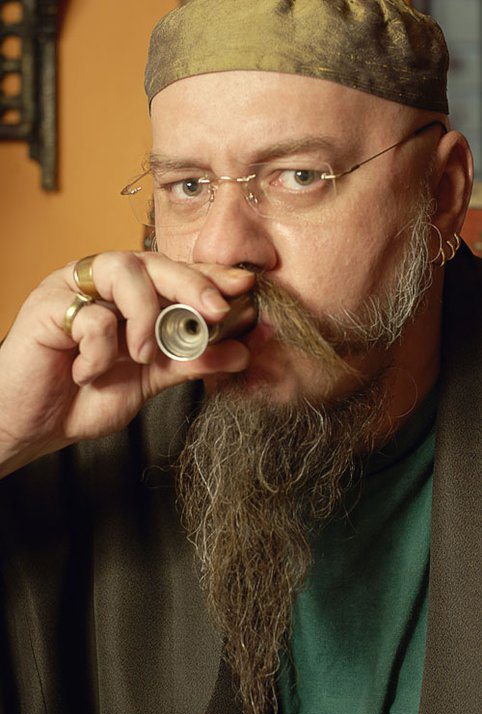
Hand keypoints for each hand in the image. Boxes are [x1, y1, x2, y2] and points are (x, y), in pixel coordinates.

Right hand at [0, 251, 253, 476]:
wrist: (30, 426)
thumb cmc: (82, 398)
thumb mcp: (149, 381)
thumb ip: (191, 362)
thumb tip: (241, 352)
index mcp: (132, 297)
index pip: (176, 274)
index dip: (210, 276)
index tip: (244, 288)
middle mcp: (106, 285)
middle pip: (155, 261)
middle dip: (192, 282)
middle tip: (217, 310)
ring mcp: (77, 289)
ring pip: (125, 269)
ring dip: (145, 314)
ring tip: (141, 355)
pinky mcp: (48, 303)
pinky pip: (91, 314)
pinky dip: (98, 351)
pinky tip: (86, 372)